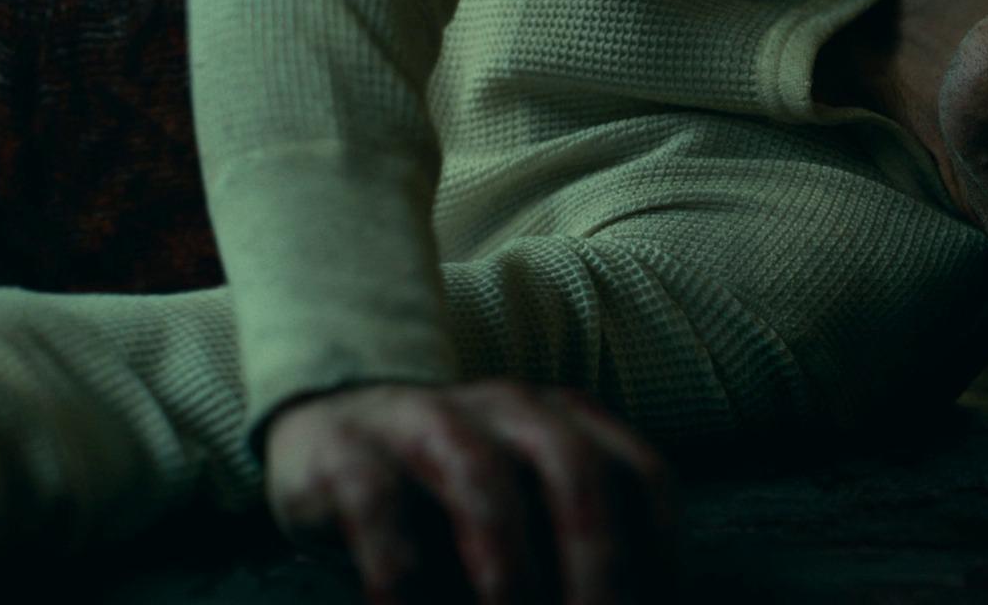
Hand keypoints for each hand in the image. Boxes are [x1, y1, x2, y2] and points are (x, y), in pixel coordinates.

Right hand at [263, 379, 674, 603]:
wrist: (328, 434)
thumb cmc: (455, 500)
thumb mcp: (528, 513)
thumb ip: (572, 558)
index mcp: (568, 420)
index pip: (643, 475)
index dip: (659, 553)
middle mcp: (509, 406)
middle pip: (576, 472)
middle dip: (598, 566)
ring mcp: (427, 419)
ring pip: (482, 480)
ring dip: (507, 574)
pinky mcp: (348, 450)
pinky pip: (380, 511)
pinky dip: (400, 581)